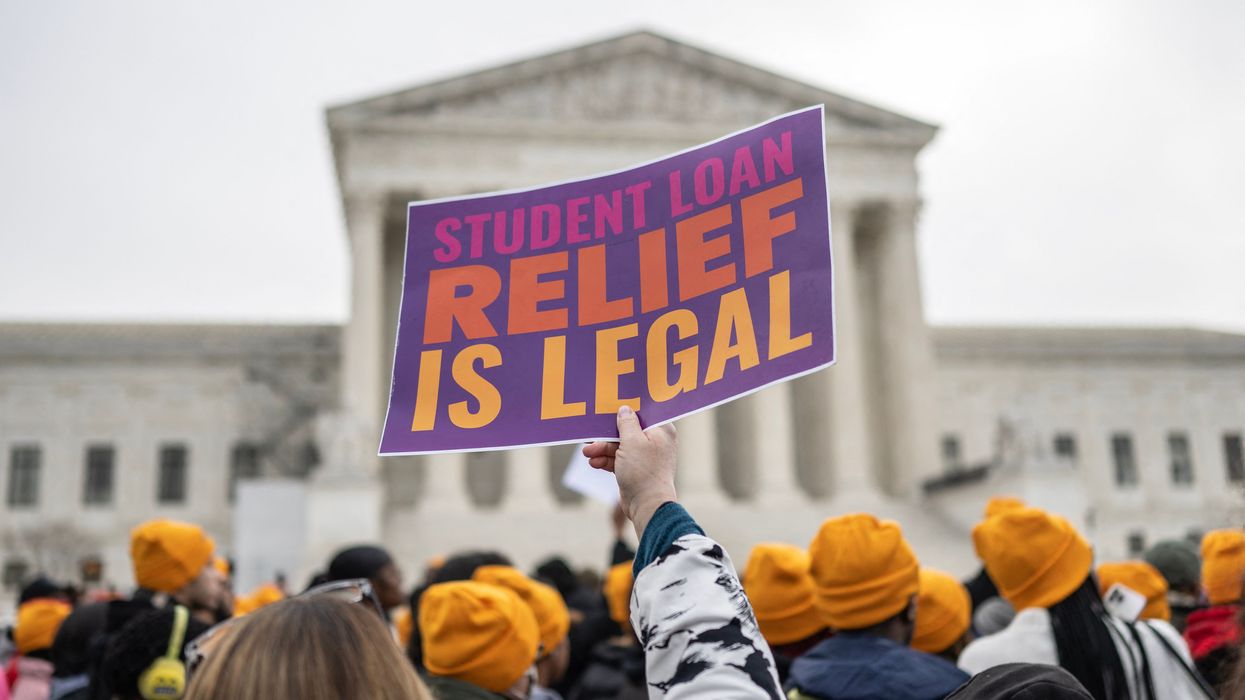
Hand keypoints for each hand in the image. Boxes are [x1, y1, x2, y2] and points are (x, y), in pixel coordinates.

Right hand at [582, 406, 677, 538]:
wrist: (646, 505)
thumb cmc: (643, 471)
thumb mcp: (631, 441)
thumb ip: (626, 423)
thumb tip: (624, 409)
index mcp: (661, 431)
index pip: (642, 414)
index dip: (625, 411)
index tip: (608, 408)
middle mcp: (655, 442)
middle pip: (627, 431)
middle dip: (606, 435)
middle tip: (590, 436)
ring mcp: (645, 457)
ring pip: (620, 447)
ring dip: (602, 449)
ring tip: (587, 453)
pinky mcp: (635, 470)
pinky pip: (618, 460)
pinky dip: (606, 460)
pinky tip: (594, 463)